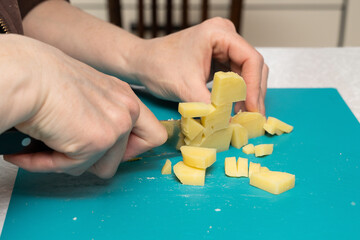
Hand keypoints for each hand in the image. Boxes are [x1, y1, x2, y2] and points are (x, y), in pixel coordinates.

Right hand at [2, 35, 166, 177]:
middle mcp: (127, 110)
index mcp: (125, 97)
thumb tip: (100, 147)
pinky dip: (50, 163)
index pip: (154, 135)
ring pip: (101, 168)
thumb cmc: (44, 80)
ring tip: (48, 142)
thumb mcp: (86, 95)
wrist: (25, 74)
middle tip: (70, 146)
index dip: (134, 149)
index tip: (111, 148)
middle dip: (95, 159)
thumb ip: (101, 117)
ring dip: (72, 161)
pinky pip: (75, 169)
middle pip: (122, 158)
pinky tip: (34, 149)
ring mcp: (116, 127)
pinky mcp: (98, 141)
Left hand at [129, 17, 267, 113]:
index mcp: (219, 33)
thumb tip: (229, 124)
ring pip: (246, 73)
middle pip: (253, 66)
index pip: (250, 59)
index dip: (254, 87)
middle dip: (254, 93)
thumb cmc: (157, 65)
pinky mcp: (218, 59)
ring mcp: (222, 47)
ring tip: (246, 117)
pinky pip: (235, 77)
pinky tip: (236, 109)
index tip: (254, 109)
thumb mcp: (185, 87)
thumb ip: (209, 106)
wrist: (142, 63)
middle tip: (254, 117)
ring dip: (247, 95)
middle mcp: (225, 36)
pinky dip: (237, 94)